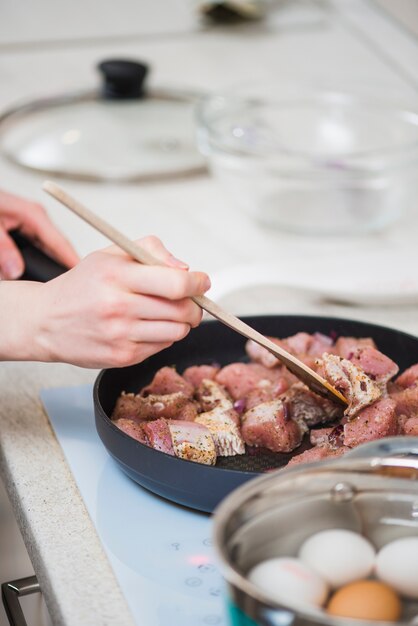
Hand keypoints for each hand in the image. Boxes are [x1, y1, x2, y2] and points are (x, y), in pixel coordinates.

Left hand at [0, 189, 78, 278]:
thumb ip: (2, 247)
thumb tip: (15, 269)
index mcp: (32, 214)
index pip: (61, 243)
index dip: (72, 261)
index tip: (83, 278)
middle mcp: (35, 220)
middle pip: (57, 250)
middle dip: (60, 268)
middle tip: (68, 289)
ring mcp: (30, 226)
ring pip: (46, 252)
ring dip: (46, 267)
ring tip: (52, 286)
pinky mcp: (22, 233)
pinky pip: (36, 251)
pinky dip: (35, 264)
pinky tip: (32, 276)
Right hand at [21, 236, 209, 367]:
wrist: (45, 321)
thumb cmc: (81, 286)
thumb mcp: (109, 255)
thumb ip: (151, 251)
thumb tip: (185, 268)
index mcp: (116, 275)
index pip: (175, 283)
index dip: (198, 283)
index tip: (202, 282)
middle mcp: (118, 306)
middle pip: (182, 310)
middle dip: (195, 306)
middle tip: (190, 301)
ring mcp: (120, 335)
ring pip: (177, 331)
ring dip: (181, 323)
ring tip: (166, 314)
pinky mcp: (121, 357)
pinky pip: (162, 347)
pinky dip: (163, 336)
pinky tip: (146, 327)